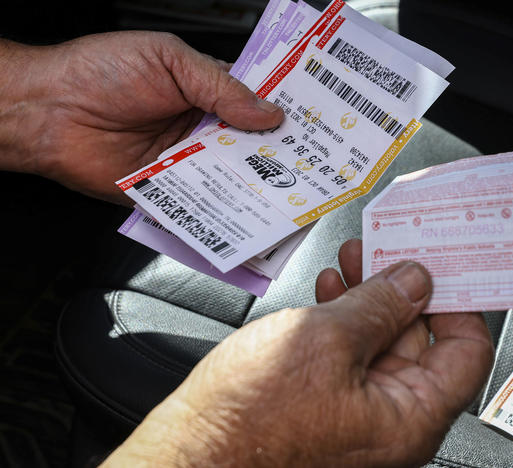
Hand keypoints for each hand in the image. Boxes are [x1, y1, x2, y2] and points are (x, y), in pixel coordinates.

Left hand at [0, 32, 282, 203]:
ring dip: (254, 181)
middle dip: (276, 152)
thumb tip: (267, 112)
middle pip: (250, 143)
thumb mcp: (168, 60)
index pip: (254, 100)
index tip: (309, 120)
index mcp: (204, 89)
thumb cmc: (99, 72)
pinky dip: (222, 208)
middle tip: (306, 160)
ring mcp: (186, 160)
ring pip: (231, 174)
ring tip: (283, 187)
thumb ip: (219, 86)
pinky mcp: (169, 190)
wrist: (47, 111)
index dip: (281, 109)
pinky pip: (202, 202)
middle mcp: (199, 126)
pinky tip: (242, 209)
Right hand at [104, 240, 493, 466]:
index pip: (466, 354)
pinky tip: (331, 290)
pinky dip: (346, 319)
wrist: (190, 454)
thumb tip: (415, 281)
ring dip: (372, 297)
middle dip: (405, 289)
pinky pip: (353, 358)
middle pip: (423, 344)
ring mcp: (359, 418)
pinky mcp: (328, 408)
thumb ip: (379, 305)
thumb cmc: (247, 419)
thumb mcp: (324, 341)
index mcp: (409, 420)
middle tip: (391, 249)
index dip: (459, 303)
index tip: (444, 266)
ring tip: (355, 258)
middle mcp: (392, 425)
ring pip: (383, 345)